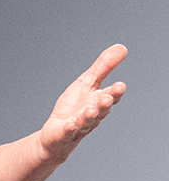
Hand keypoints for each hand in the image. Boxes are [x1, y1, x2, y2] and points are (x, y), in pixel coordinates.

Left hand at [39, 44, 126, 160]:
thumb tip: (122, 47)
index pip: (111, 96)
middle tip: (107, 97)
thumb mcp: (87, 82)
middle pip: (101, 109)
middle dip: (104, 103)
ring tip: (90, 110)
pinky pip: (68, 131)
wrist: (57, 132)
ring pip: (86, 121)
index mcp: (99, 101)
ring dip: (89, 116)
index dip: (115, 92)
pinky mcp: (65, 133)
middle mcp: (93, 114)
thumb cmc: (74, 106)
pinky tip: (69, 125)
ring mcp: (79, 125)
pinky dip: (69, 128)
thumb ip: (103, 67)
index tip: (120, 85)